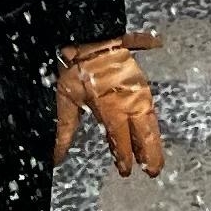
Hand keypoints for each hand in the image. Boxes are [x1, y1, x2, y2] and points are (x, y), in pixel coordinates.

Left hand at [57, 35, 164, 173]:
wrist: (90, 38)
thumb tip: (56, 156)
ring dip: (153, 137)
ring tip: (154, 155)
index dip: (124, 156)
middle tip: (152, 171)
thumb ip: (64, 131)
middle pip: (143, 132)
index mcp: (111, 107)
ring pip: (149, 119)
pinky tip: (154, 113)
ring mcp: (138, 89)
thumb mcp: (65, 101)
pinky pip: (150, 103)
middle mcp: (129, 100)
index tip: (125, 170)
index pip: (120, 138)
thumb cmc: (75, 69)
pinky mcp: (140, 79)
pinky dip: (152, 116)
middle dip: (149, 152)